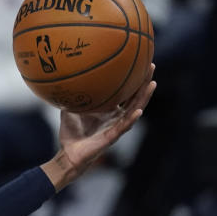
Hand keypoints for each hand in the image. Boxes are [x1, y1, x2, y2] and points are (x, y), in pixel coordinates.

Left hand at [42, 63, 155, 190]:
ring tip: (152, 84)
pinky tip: (139, 111)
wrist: (68, 153)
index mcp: (109, 110)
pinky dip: (132, 119)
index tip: (138, 62)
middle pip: (135, 97)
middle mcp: (116, 116)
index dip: (132, 79)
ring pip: (135, 110)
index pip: (124, 92)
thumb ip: (71, 95)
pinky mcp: (112, 137)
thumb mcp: (70, 109)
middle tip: (150, 66)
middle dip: (144, 82)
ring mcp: (116, 126)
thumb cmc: (71, 133)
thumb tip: (64, 78)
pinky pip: (124, 126)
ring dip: (144, 97)